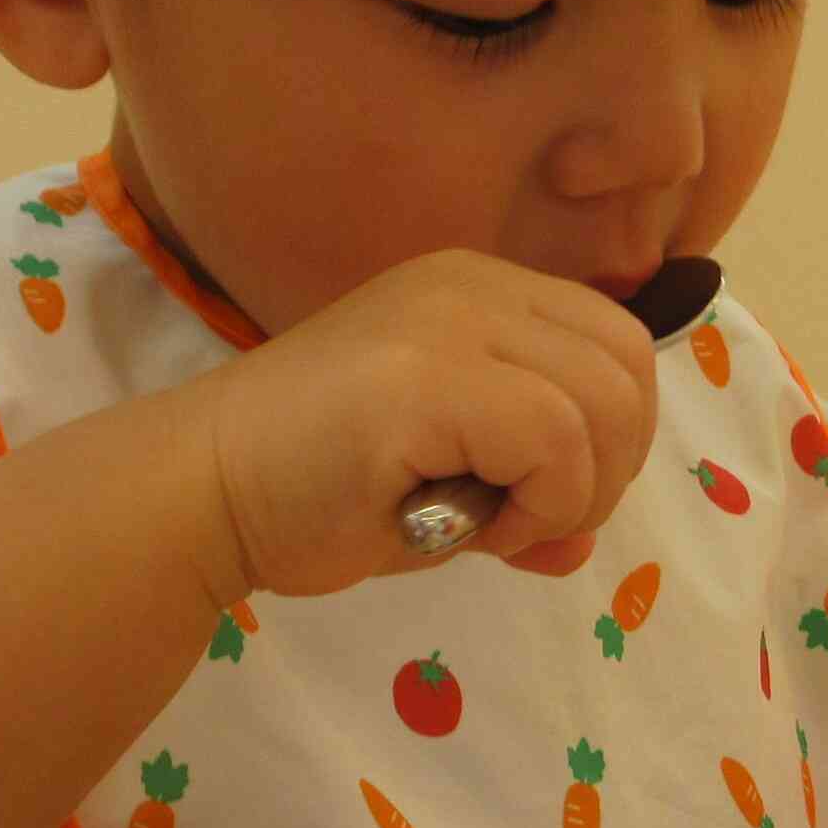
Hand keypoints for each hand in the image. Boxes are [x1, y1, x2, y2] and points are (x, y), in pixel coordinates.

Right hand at [190, 249, 660, 599]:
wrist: (199, 495)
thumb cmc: (310, 494)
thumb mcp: (446, 489)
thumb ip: (525, 497)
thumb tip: (580, 543)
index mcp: (480, 290)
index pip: (616, 346)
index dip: (609, 440)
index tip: (537, 500)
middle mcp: (472, 285)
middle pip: (628, 367)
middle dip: (607, 469)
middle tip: (527, 520)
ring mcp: (448, 319)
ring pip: (606, 401)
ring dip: (573, 491)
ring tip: (494, 525)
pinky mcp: (426, 376)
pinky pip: (556, 438)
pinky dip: (542, 503)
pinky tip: (474, 529)